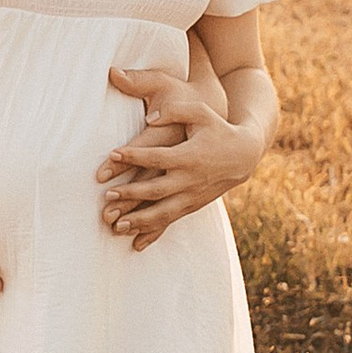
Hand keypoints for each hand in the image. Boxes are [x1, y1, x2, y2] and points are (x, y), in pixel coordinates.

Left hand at [98, 65, 257, 247]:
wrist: (243, 155)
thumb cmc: (217, 129)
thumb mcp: (201, 113)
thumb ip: (175, 111)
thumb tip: (149, 117)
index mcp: (190, 155)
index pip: (158, 157)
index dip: (135, 156)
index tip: (113, 154)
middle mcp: (190, 179)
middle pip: (157, 189)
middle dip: (131, 194)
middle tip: (108, 195)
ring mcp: (191, 196)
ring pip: (163, 213)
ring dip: (139, 220)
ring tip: (115, 224)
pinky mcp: (192, 206)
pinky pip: (170, 221)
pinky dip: (152, 232)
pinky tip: (134, 240)